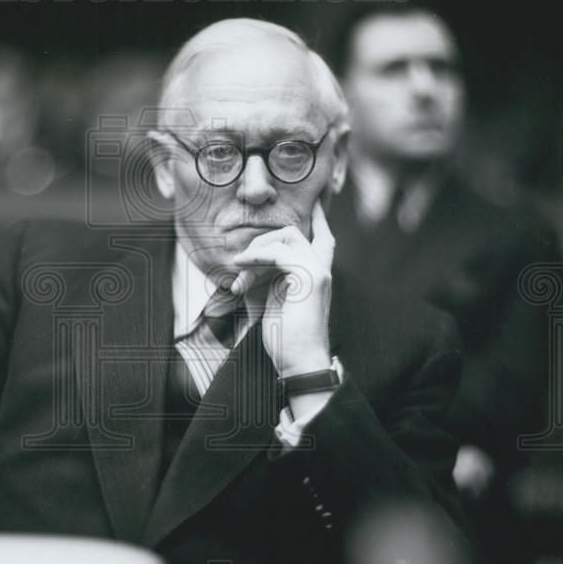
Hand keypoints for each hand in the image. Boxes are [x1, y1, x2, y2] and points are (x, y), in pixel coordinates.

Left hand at [231, 201, 334, 376]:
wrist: (301, 363)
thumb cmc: (287, 341)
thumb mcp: (276, 303)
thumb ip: (270, 280)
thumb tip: (248, 268)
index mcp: (317, 276)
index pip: (323, 238)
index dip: (319, 218)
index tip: (317, 200)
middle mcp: (322, 270)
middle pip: (295, 232)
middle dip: (263, 241)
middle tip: (241, 263)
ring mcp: (318, 272)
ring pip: (286, 237)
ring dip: (256, 251)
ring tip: (239, 274)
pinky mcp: (308, 278)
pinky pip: (278, 252)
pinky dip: (257, 257)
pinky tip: (242, 267)